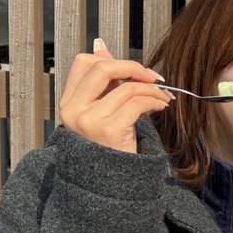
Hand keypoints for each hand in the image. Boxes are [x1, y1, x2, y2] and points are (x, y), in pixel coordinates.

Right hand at [58, 39, 173, 153]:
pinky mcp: (109, 130)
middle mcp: (73, 111)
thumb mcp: (103, 112)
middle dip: (132, 67)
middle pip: (101, 67)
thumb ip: (103, 84)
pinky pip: (137, 102)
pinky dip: (154, 101)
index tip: (133, 71)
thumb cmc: (111, 147)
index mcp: (69, 103)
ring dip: (152, 89)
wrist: (112, 185)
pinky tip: (160, 107)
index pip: (83, 63)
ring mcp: (89, 121)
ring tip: (162, 98)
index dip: (111, 59)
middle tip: (153, 77)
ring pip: (126, 87)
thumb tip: (101, 47)